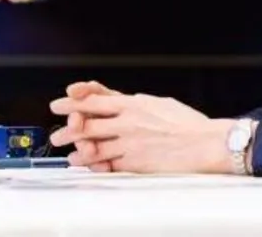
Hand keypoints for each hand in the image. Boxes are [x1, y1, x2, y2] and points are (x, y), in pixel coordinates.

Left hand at [50, 89, 232, 173]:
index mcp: (133, 103)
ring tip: (66, 151)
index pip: (96, 99)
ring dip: (77, 147)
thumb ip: (137, 104)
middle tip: (56, 132)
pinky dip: (93, 163)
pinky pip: (108, 162)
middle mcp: (128, 121)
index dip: (75, 99)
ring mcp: (130, 141)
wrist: (205, 142)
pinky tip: (84, 163)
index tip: (61, 100)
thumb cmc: (188, 124)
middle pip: (89, 121)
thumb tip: (125, 102)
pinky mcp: (136, 161)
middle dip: (69, 126)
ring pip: (94, 143)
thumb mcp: (159, 103)